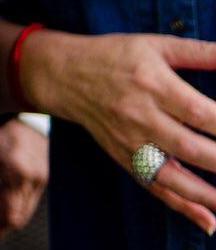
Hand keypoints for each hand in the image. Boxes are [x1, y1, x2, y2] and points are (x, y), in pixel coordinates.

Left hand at [0, 119, 47, 243]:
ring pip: (24, 215)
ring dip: (5, 222)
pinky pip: (28, 206)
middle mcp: (31, 180)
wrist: (28, 124)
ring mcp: (41, 183)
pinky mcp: (44, 183)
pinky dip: (13, 210)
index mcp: (14, 170)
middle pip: (16, 219)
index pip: (6, 212)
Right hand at [23, 29, 215, 233]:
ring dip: (209, 195)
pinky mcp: (126, 158)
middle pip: (192, 148)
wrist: (62, 75)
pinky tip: (208, 220)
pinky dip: (182, 206)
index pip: (201, 113)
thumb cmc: (114, 55)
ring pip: (175, 176)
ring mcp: (132, 142)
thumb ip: (199, 52)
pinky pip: (156, 187)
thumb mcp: (156, 44)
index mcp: (153, 85)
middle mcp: (142, 117)